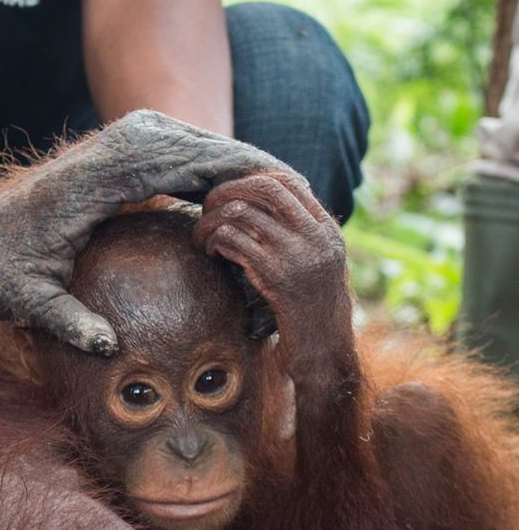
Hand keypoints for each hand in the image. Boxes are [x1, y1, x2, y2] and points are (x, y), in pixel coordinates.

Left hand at [0, 111, 291, 378]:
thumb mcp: (28, 301)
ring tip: (291, 196)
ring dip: (244, 168)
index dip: (240, 181)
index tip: (287, 197)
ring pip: (202, 144)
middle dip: (257, 169)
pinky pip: (188, 152)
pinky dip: (219, 170)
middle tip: (307, 197)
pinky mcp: (127, 150)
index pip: (187, 165)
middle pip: (206, 147)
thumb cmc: (4, 270)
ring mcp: (123, 142)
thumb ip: (68, 323)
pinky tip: (247, 198)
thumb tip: (108, 349)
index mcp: (101, 176)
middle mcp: (117, 145)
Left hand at [192, 172, 346, 356]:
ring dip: (213, 220)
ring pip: (241, 212)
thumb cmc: (312, 308)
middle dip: (229, 191)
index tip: (232, 192)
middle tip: (209, 205)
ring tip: (203, 234)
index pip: (288, 183)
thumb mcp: (318, 265)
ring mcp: (297, 255)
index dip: (253, 180)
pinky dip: (215, 241)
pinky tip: (211, 253)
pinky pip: (233, 241)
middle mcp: (315, 237)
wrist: (324, 348)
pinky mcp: (276, 275)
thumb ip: (299, 236)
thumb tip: (258, 208)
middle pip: (265, 189)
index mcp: (326, 231)